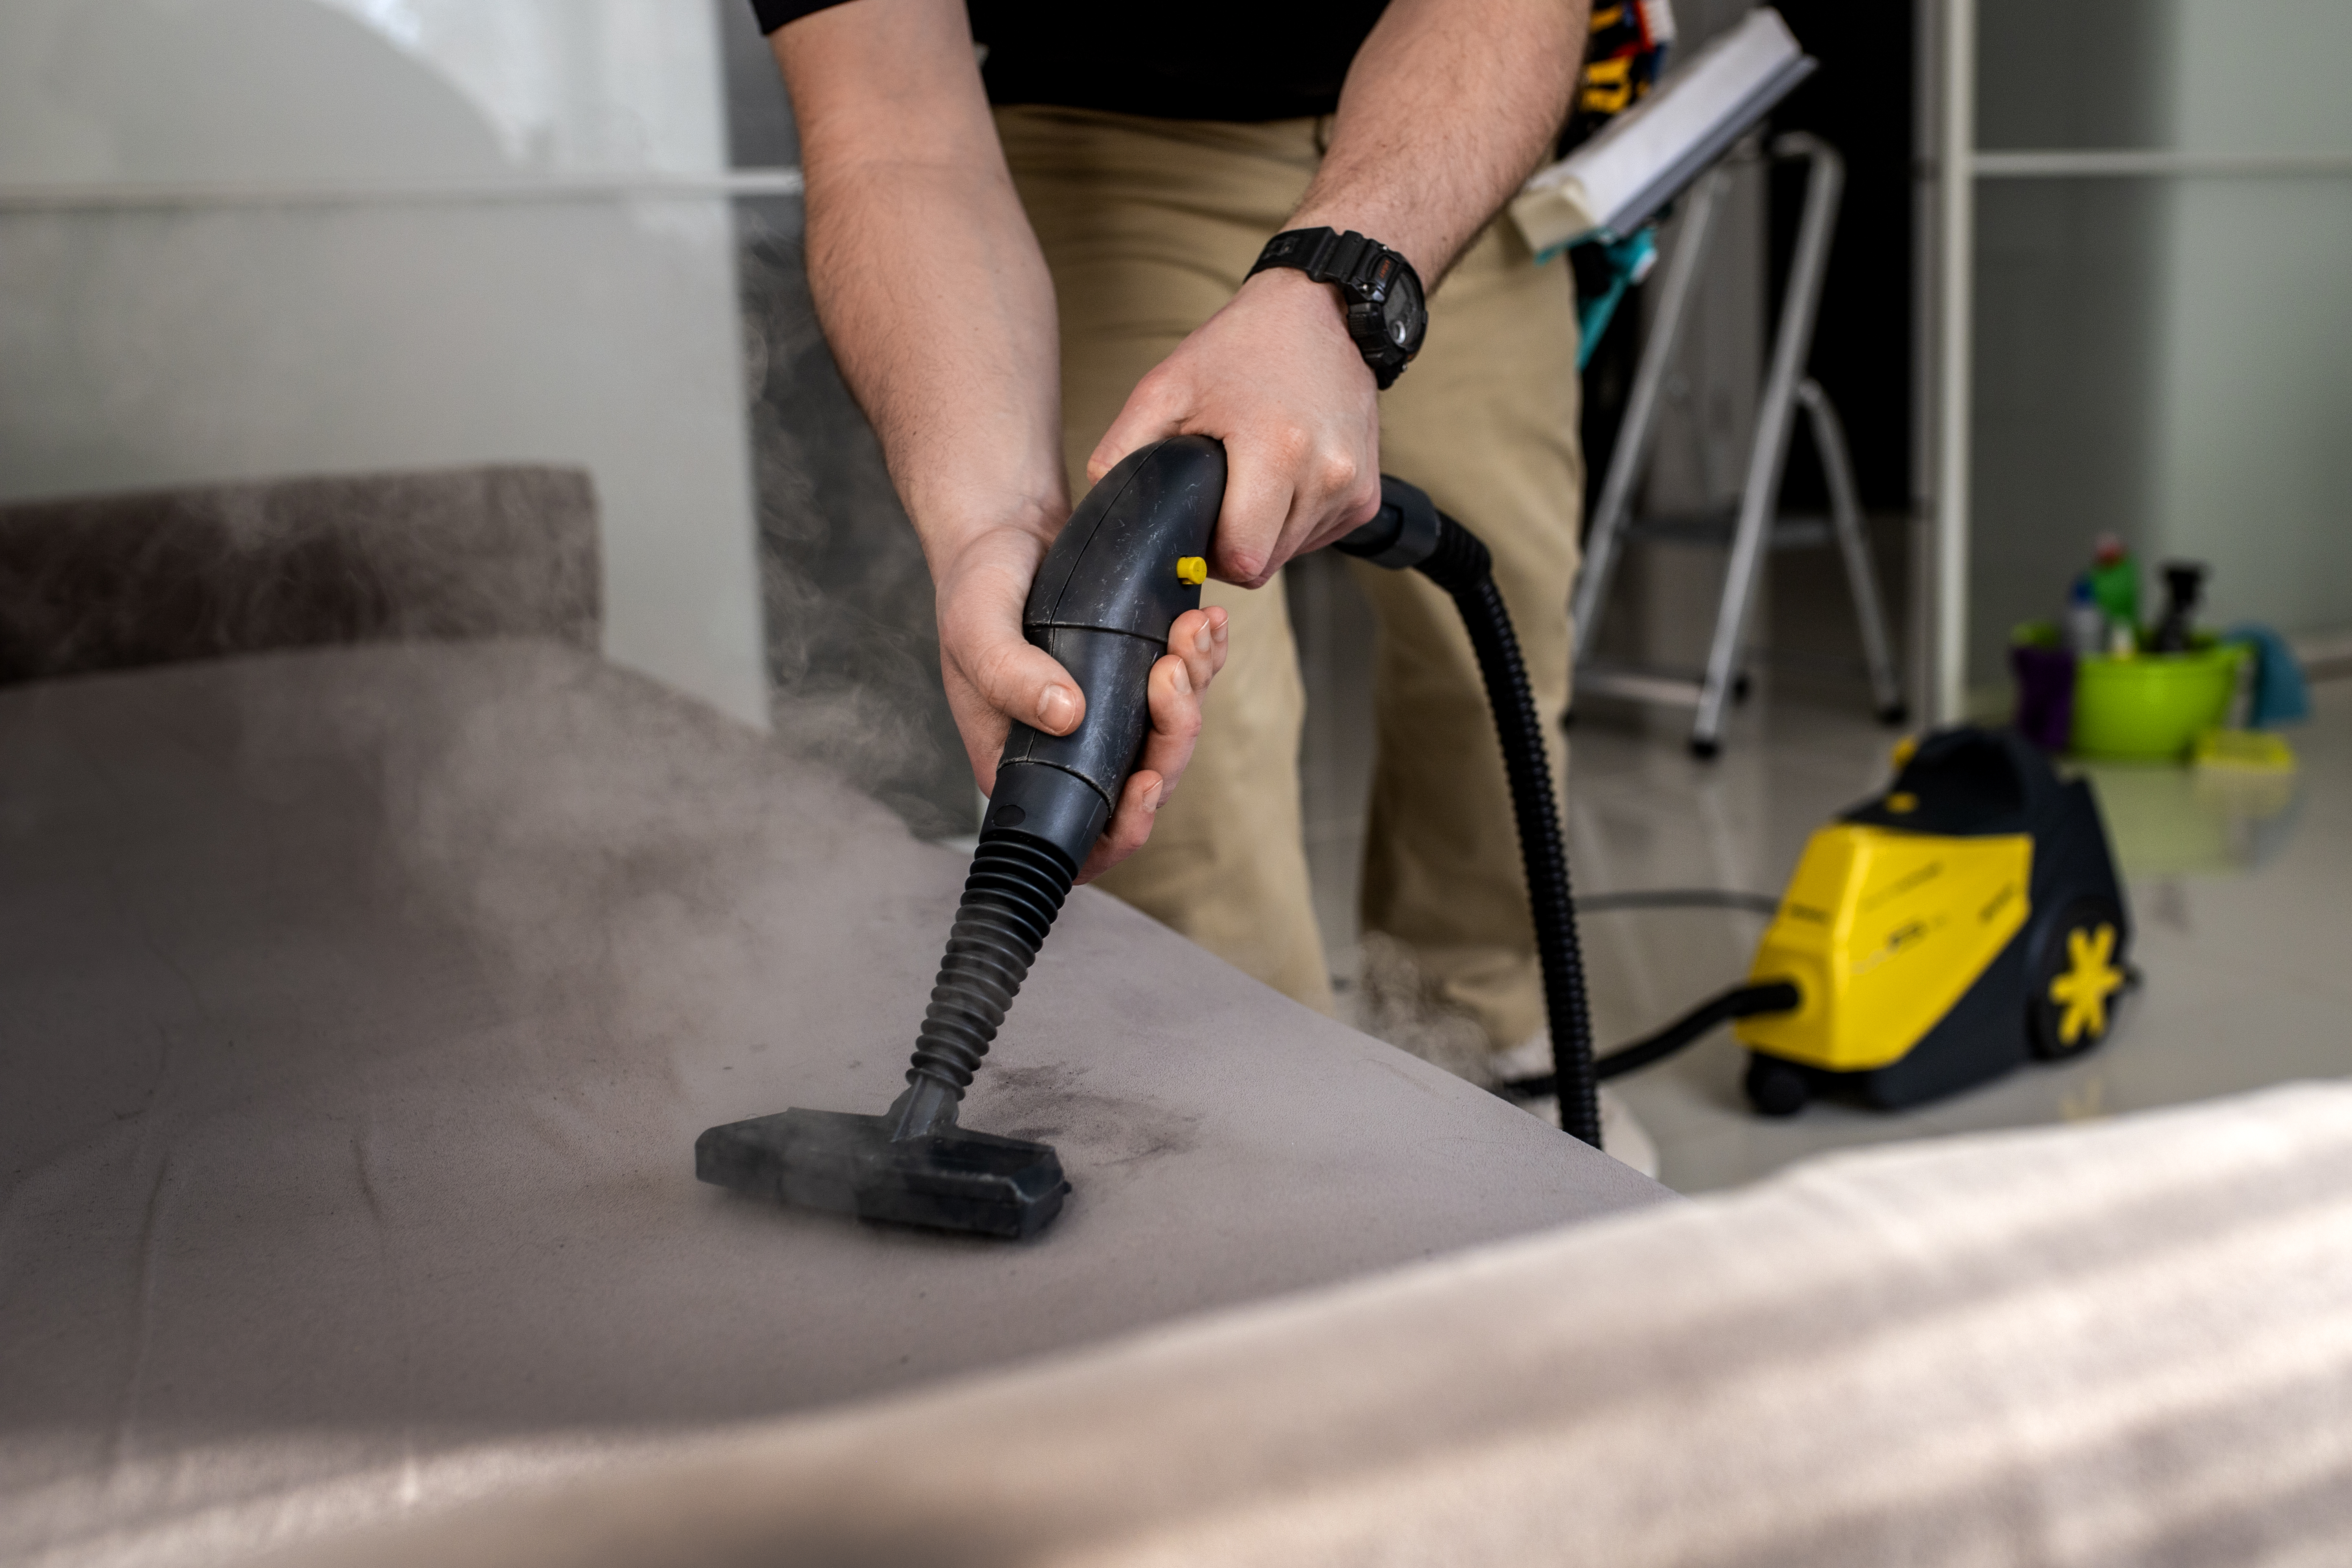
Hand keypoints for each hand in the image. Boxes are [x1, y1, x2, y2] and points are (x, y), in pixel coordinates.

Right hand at [934, 523, 1229, 882]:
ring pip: (1173, 733)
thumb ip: (1008, 674)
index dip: (1124, 826)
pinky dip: (1203, 657)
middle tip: (1174, 666)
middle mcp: (1073, 751)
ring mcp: (1110, 717)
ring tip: (1194, 628)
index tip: (1147, 780)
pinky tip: (1207, 620)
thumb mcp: (975, 626)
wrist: (1003, 532)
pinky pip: (1186, 686)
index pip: (1083, 834)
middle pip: (1147, 780)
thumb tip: (1066, 716)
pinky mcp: (1137, 678)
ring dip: (1195, 685)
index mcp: (1024, 764)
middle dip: (1174, 730)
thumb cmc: (976, 587)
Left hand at [1087, 268, 1382, 588]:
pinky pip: (1316, 538)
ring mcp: (1353, 488)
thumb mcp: (1165, 387)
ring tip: (1252, 477)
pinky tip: (1283, 478)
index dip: (1208, 555)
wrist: (1322, 312)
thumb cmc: (1242, 348)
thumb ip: (1124, 452)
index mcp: (1279, 450)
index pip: (1241, 559)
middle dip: (1232, 545)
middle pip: (1264, 565)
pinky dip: (1292, 522)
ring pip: (1290, 555)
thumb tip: (1107, 512)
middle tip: (1219, 495)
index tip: (1197, 524)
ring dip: (1262, 534)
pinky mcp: (1367, 496)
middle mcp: (1328, 474)